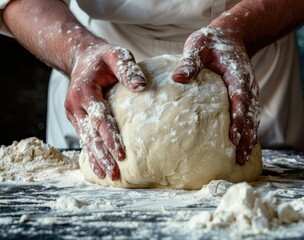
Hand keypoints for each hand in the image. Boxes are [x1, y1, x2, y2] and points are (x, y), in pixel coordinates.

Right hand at [65, 40, 146, 179]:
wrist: (82, 57)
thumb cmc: (103, 58)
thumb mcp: (116, 55)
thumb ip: (127, 69)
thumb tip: (141, 86)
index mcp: (84, 91)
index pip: (99, 119)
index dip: (110, 137)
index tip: (121, 154)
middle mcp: (75, 106)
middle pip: (90, 135)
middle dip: (103, 155)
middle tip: (114, 174)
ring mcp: (74, 114)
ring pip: (86, 140)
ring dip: (96, 159)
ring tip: (107, 176)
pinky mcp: (77, 119)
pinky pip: (84, 138)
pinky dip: (91, 153)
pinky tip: (99, 167)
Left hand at [172, 27, 260, 164]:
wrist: (230, 37)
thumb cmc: (211, 42)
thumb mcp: (198, 45)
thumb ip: (190, 61)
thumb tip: (178, 78)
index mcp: (237, 74)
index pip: (240, 99)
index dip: (239, 119)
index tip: (233, 138)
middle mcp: (248, 85)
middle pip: (251, 114)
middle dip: (247, 137)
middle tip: (239, 158)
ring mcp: (249, 92)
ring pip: (253, 118)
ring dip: (249, 138)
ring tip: (242, 160)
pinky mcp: (246, 96)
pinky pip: (250, 116)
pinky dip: (248, 132)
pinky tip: (242, 147)